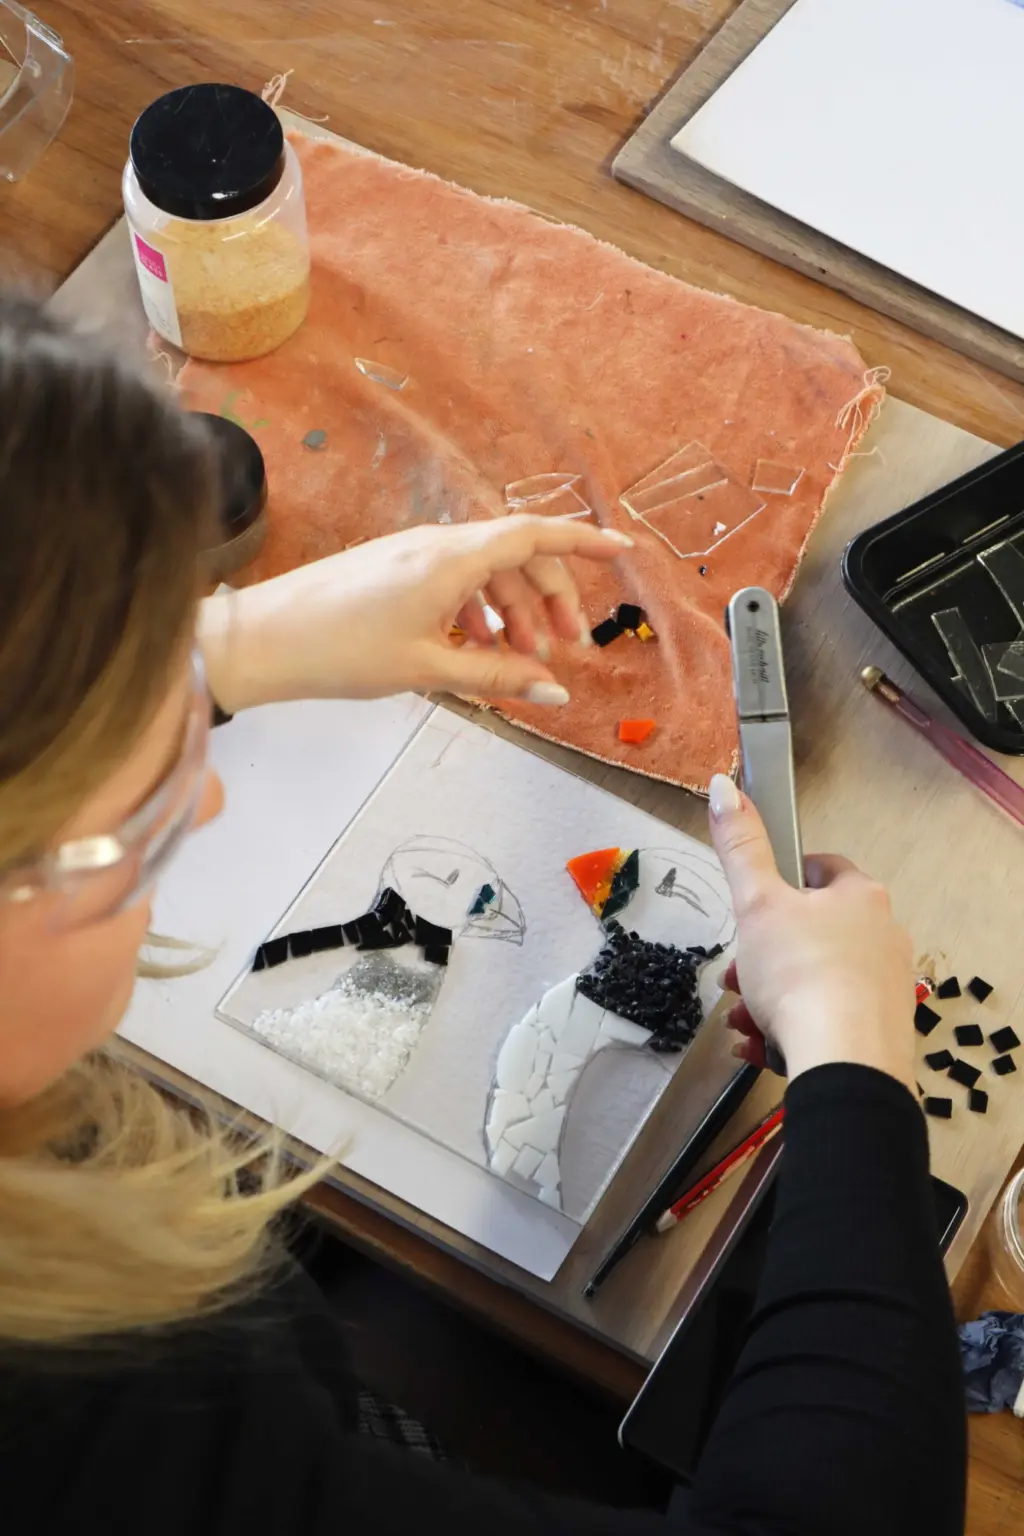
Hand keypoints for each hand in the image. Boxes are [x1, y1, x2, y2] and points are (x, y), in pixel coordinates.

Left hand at [199, 516, 633, 712]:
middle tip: (565, 648)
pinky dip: (478, 609)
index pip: (535, 535)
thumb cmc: (339, 651)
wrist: (262, 640)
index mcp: (451, 558)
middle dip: (551, 599)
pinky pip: (454, 578)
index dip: (584, 543)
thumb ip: (497, 673)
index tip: (623, 552)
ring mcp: (412, 552)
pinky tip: (475, 645)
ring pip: (485, 571)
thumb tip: (553, 688)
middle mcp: (436, 544)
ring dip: (514, 611)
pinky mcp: (393, 567)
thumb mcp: (429, 669)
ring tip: (520, 657)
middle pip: (517, 557)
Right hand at [707, 774, 916, 1092]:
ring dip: (770, 996)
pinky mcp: (883, 1031)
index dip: (784, 882)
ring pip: (814, 981)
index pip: (823, 870)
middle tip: (736, 973)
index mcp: (861, 896)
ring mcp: (886, 986)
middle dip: (765, 953)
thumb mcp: (756, 904)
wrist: (845, 1063)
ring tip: (743, 1017)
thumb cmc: (802, 975)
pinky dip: (792, 1029)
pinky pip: (827, 1021)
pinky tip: (761, 1045)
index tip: (756, 903)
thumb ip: (739, 846)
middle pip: (813, 932)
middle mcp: (884, 936)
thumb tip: (723, 786)